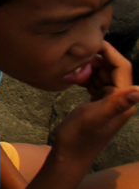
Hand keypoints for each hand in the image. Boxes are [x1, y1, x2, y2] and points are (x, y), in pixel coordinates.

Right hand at [51, 42, 138, 164]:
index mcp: (124, 100)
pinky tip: (73, 76)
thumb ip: (117, 104)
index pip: (122, 68)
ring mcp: (109, 102)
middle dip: (98, 58)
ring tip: (73, 63)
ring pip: (102, 75)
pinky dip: (85, 76)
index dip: (110, 53)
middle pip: (112, 69)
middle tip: (77, 53)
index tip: (93, 42)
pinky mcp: (98, 104)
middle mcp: (120, 100)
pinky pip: (95, 83)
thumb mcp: (96, 117)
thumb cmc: (80, 137)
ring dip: (90, 67)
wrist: (70, 153)